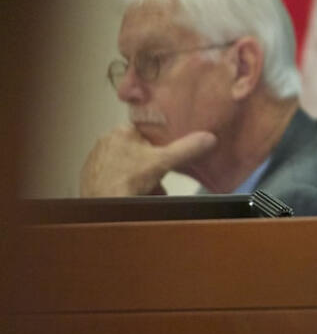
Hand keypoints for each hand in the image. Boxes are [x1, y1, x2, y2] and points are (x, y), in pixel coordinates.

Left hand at [80, 125, 216, 197]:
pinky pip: (115, 173)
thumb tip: (207, 138)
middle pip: (140, 148)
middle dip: (151, 164)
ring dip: (140, 175)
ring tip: (146, 188)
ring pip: (128, 162)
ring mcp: (97, 158)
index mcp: (122, 130)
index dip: (160, 144)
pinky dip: (125, 181)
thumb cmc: (125, 182)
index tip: (165, 155)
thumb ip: (187, 149)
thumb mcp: (164, 162)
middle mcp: (106, 141)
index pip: (148, 131)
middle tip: (157, 176)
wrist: (103, 203)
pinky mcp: (92, 173)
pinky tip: (131, 190)